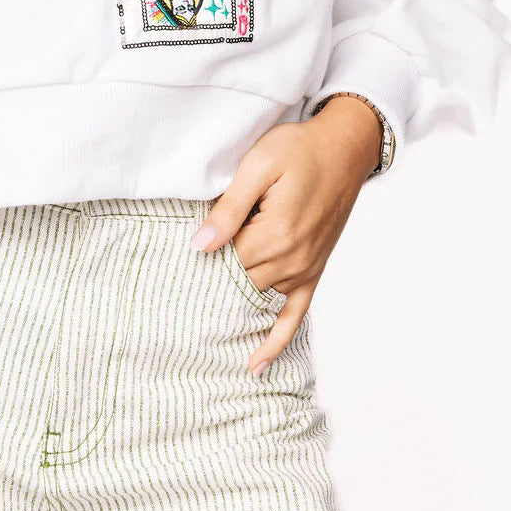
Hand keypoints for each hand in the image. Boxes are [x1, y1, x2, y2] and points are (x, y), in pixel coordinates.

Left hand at [189, 94, 383, 375]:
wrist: (344, 148)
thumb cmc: (299, 149)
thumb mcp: (259, 166)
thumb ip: (229, 209)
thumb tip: (199, 247)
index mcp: (275, 233)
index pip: (223, 262)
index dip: (196, 266)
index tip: (166, 275)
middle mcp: (292, 259)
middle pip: (237, 284)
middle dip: (208, 287)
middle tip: (170, 304)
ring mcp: (305, 268)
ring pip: (258, 299)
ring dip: (232, 310)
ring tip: (194, 329)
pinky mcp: (314, 270)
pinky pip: (294, 315)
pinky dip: (276, 341)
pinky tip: (256, 363)